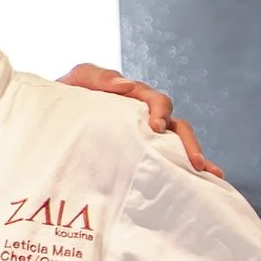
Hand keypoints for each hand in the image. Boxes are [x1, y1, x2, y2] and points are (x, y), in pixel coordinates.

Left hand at [58, 64, 221, 176]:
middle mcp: (145, 118)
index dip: (160, 111)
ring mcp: (144, 139)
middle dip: (189, 142)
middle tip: (196, 162)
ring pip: (176, 146)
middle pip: (176, 127)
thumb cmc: (65, 97)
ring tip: (210, 175)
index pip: (156, 101)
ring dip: (194, 158)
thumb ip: (97, 77)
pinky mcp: (137, 157)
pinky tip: (199, 184)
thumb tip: (125, 85)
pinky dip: (182, 172)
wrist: (49, 119)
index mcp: (133, 99)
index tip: (156, 127)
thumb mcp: (77, 80)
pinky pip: (164, 163)